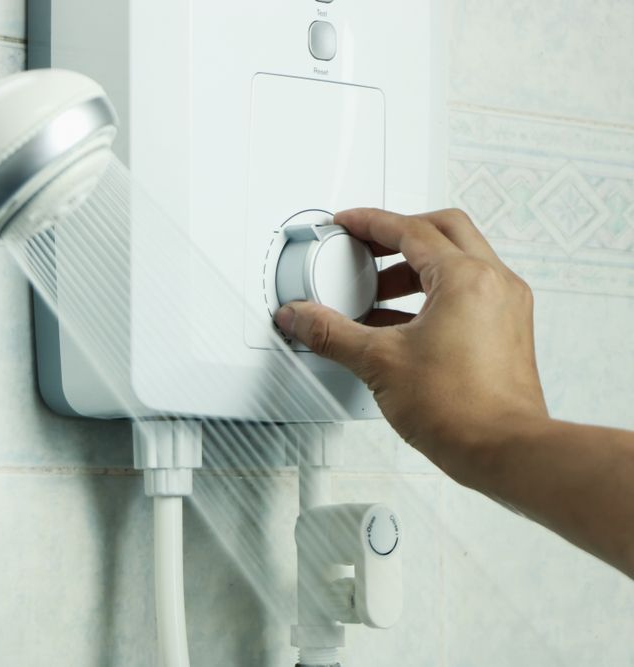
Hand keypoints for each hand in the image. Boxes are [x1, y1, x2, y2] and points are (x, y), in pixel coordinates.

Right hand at [275, 208, 548, 482]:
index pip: (411, 230)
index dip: (371, 223)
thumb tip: (300, 317)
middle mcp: (494, 283)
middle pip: (443, 230)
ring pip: (459, 260)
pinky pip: (469, 290)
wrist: (503, 452)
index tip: (348, 224)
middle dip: (398, 234)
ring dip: (416, 266)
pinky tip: (403, 321)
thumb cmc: (461, 410)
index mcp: (465, 279)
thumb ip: (331, 333)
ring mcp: (506, 306)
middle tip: (365, 247)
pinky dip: (434, 292)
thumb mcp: (378, 363)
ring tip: (378, 290)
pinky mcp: (508, 330)